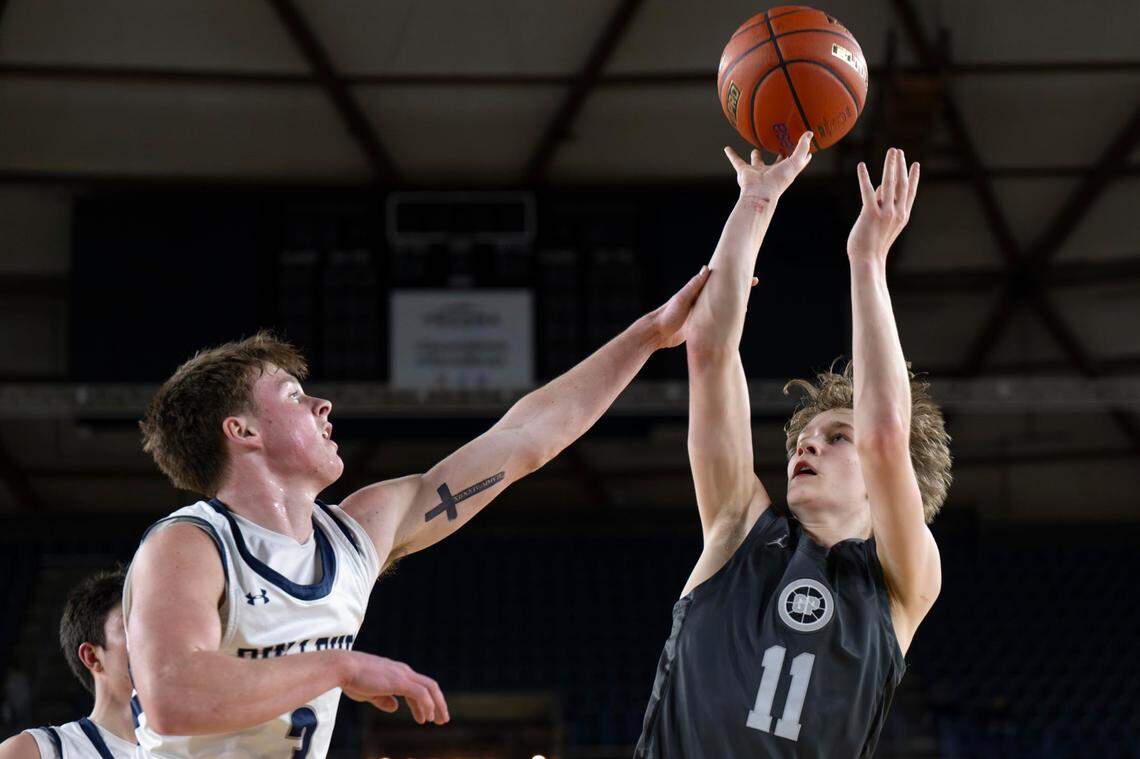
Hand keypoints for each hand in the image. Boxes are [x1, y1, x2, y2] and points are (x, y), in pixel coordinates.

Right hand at [341, 652, 448, 724]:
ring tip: (440, 721)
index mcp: (396, 672)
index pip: (418, 686)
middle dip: (438, 703)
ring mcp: (402, 674)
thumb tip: (395, 707)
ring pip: (429, 689)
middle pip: (429, 685)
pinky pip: (420, 694)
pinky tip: (427, 717)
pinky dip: (427, 705)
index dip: (425, 702)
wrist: (342, 667)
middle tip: (442, 719)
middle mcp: (403, 671)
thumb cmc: (351, 679)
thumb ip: (383, 699)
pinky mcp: (399, 681)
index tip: (427, 716)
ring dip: (437, 705)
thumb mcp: (369, 692)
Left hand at [647, 267, 757, 348]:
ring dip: (732, 303)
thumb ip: (694, 285)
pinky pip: (715, 318)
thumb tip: (707, 268)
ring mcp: (699, 311)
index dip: (734, 276)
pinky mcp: (698, 323)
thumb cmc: (668, 315)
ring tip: (746, 303)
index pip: (719, 279)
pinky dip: (725, 318)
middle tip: (753, 282)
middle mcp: (700, 299)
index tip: (750, 276)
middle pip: (723, 291)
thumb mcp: (682, 299)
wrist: (657, 333)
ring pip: (720, 305)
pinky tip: (731, 321)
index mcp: (697, 291)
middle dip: (737, 287)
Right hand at [723, 131, 812, 199]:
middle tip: (780, 145)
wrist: (759, 193)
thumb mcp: (795, 161)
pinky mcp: (745, 171)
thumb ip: (802, 147)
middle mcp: (772, 172)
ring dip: (755, 156)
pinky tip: (727, 149)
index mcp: (785, 171)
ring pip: (757, 162)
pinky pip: (736, 161)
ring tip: (755, 149)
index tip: (805, 145)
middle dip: (779, 155)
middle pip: (777, 162)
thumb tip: (810, 133)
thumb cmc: (778, 180)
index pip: (795, 161)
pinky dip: (731, 155)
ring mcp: (758, 172)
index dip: (801, 154)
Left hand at [847, 147, 919, 261]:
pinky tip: (861, 165)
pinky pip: (867, 191)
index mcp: (902, 215)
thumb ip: (885, 207)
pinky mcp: (870, 214)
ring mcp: (885, 213)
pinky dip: (864, 177)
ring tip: (890, 152)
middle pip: (901, 184)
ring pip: (889, 183)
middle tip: (898, 151)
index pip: (910, 192)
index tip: (914, 164)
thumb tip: (881, 190)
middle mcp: (897, 212)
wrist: (868, 260)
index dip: (913, 177)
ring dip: (889, 165)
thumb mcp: (884, 225)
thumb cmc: (873, 245)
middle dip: (900, 165)